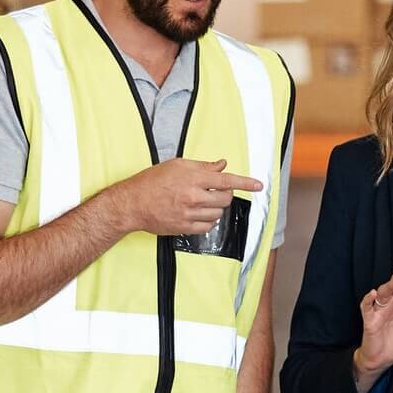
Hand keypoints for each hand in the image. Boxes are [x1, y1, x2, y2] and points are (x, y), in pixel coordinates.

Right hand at [105, 157, 264, 236]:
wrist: (132, 203)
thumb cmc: (152, 181)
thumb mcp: (177, 166)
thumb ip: (202, 166)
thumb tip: (222, 165)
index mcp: (193, 178)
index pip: (227, 180)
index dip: (246, 182)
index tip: (259, 185)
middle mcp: (193, 197)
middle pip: (225, 199)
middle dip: (225, 194)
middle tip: (215, 191)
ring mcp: (189, 214)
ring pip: (217, 213)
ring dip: (215, 207)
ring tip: (201, 201)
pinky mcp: (185, 228)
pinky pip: (208, 227)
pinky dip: (208, 220)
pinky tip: (198, 213)